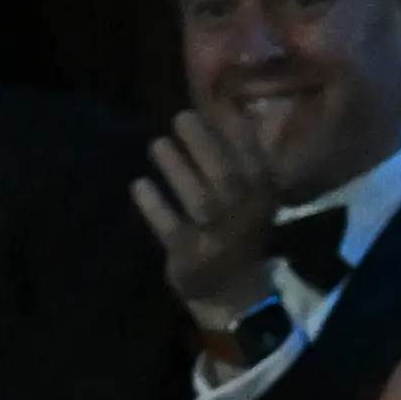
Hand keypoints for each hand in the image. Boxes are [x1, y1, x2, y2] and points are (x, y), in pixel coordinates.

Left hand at [132, 107, 279, 331]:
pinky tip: (138, 185)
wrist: (234, 295)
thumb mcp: (250, 195)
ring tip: (156, 145)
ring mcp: (218, 239)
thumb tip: (220, 104)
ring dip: (176, 169)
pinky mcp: (191, 258)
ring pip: (199, 200)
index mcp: (262, 194)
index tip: (211, 105)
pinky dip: (154, 207)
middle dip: (202, 142)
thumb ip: (239, 156)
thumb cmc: (237, 231)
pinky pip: (171, 229)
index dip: (233, 129)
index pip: (252, 156)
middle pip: (224, 174)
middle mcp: (244, 215)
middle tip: (179, 118)